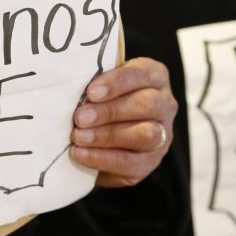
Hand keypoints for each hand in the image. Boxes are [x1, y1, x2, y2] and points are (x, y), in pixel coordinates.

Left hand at [69, 57, 177, 187]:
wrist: (103, 139)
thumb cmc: (101, 101)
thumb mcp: (101, 86)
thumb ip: (94, 84)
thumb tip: (70, 85)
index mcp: (154, 76)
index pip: (142, 74)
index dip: (117, 82)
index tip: (91, 92)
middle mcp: (165, 104)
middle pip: (146, 105)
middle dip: (110, 111)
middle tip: (80, 118)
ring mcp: (163, 134)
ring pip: (145, 134)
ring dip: (107, 135)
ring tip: (78, 137)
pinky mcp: (151, 161)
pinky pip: (131, 162)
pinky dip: (103, 158)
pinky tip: (80, 153)